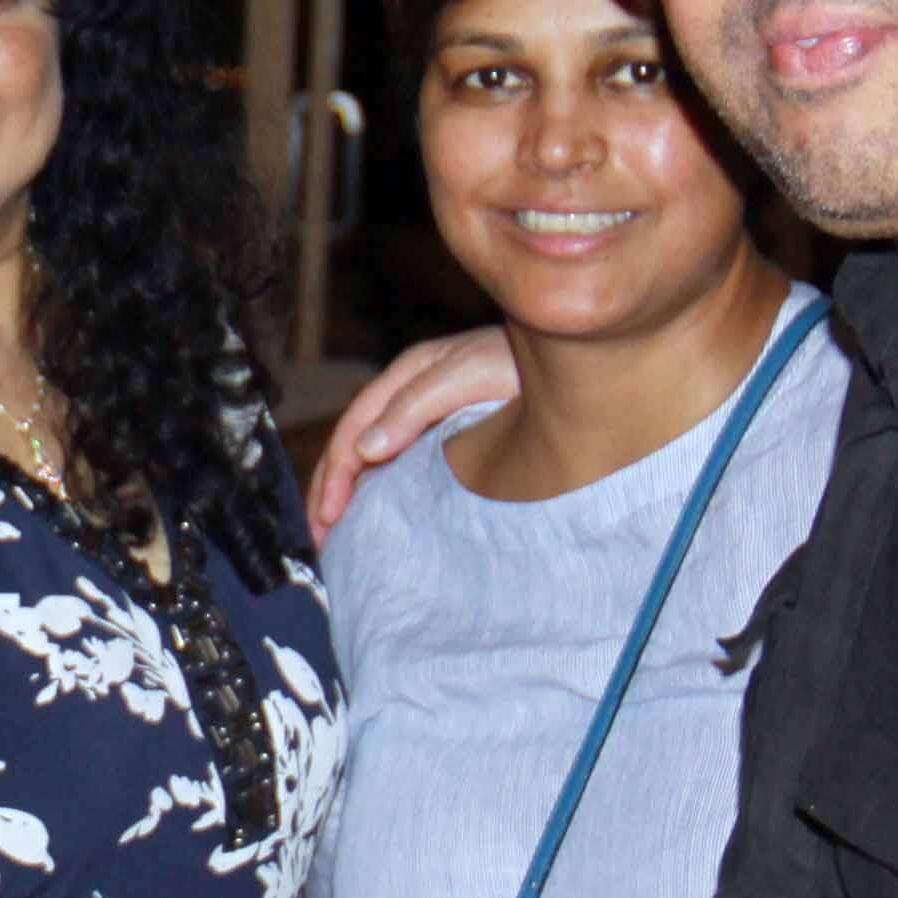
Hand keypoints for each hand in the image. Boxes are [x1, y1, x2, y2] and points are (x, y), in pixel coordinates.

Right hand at [306, 330, 517, 534]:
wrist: (577, 357)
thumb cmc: (526, 359)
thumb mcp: (467, 377)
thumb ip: (414, 408)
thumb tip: (364, 450)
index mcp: (408, 374)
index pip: (352, 430)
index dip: (333, 477)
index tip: (327, 521)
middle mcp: (412, 390)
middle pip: (355, 442)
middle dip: (331, 490)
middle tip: (320, 540)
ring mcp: (432, 408)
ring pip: (375, 452)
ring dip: (352, 492)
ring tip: (339, 534)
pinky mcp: (453, 426)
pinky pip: (403, 457)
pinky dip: (381, 486)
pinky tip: (382, 511)